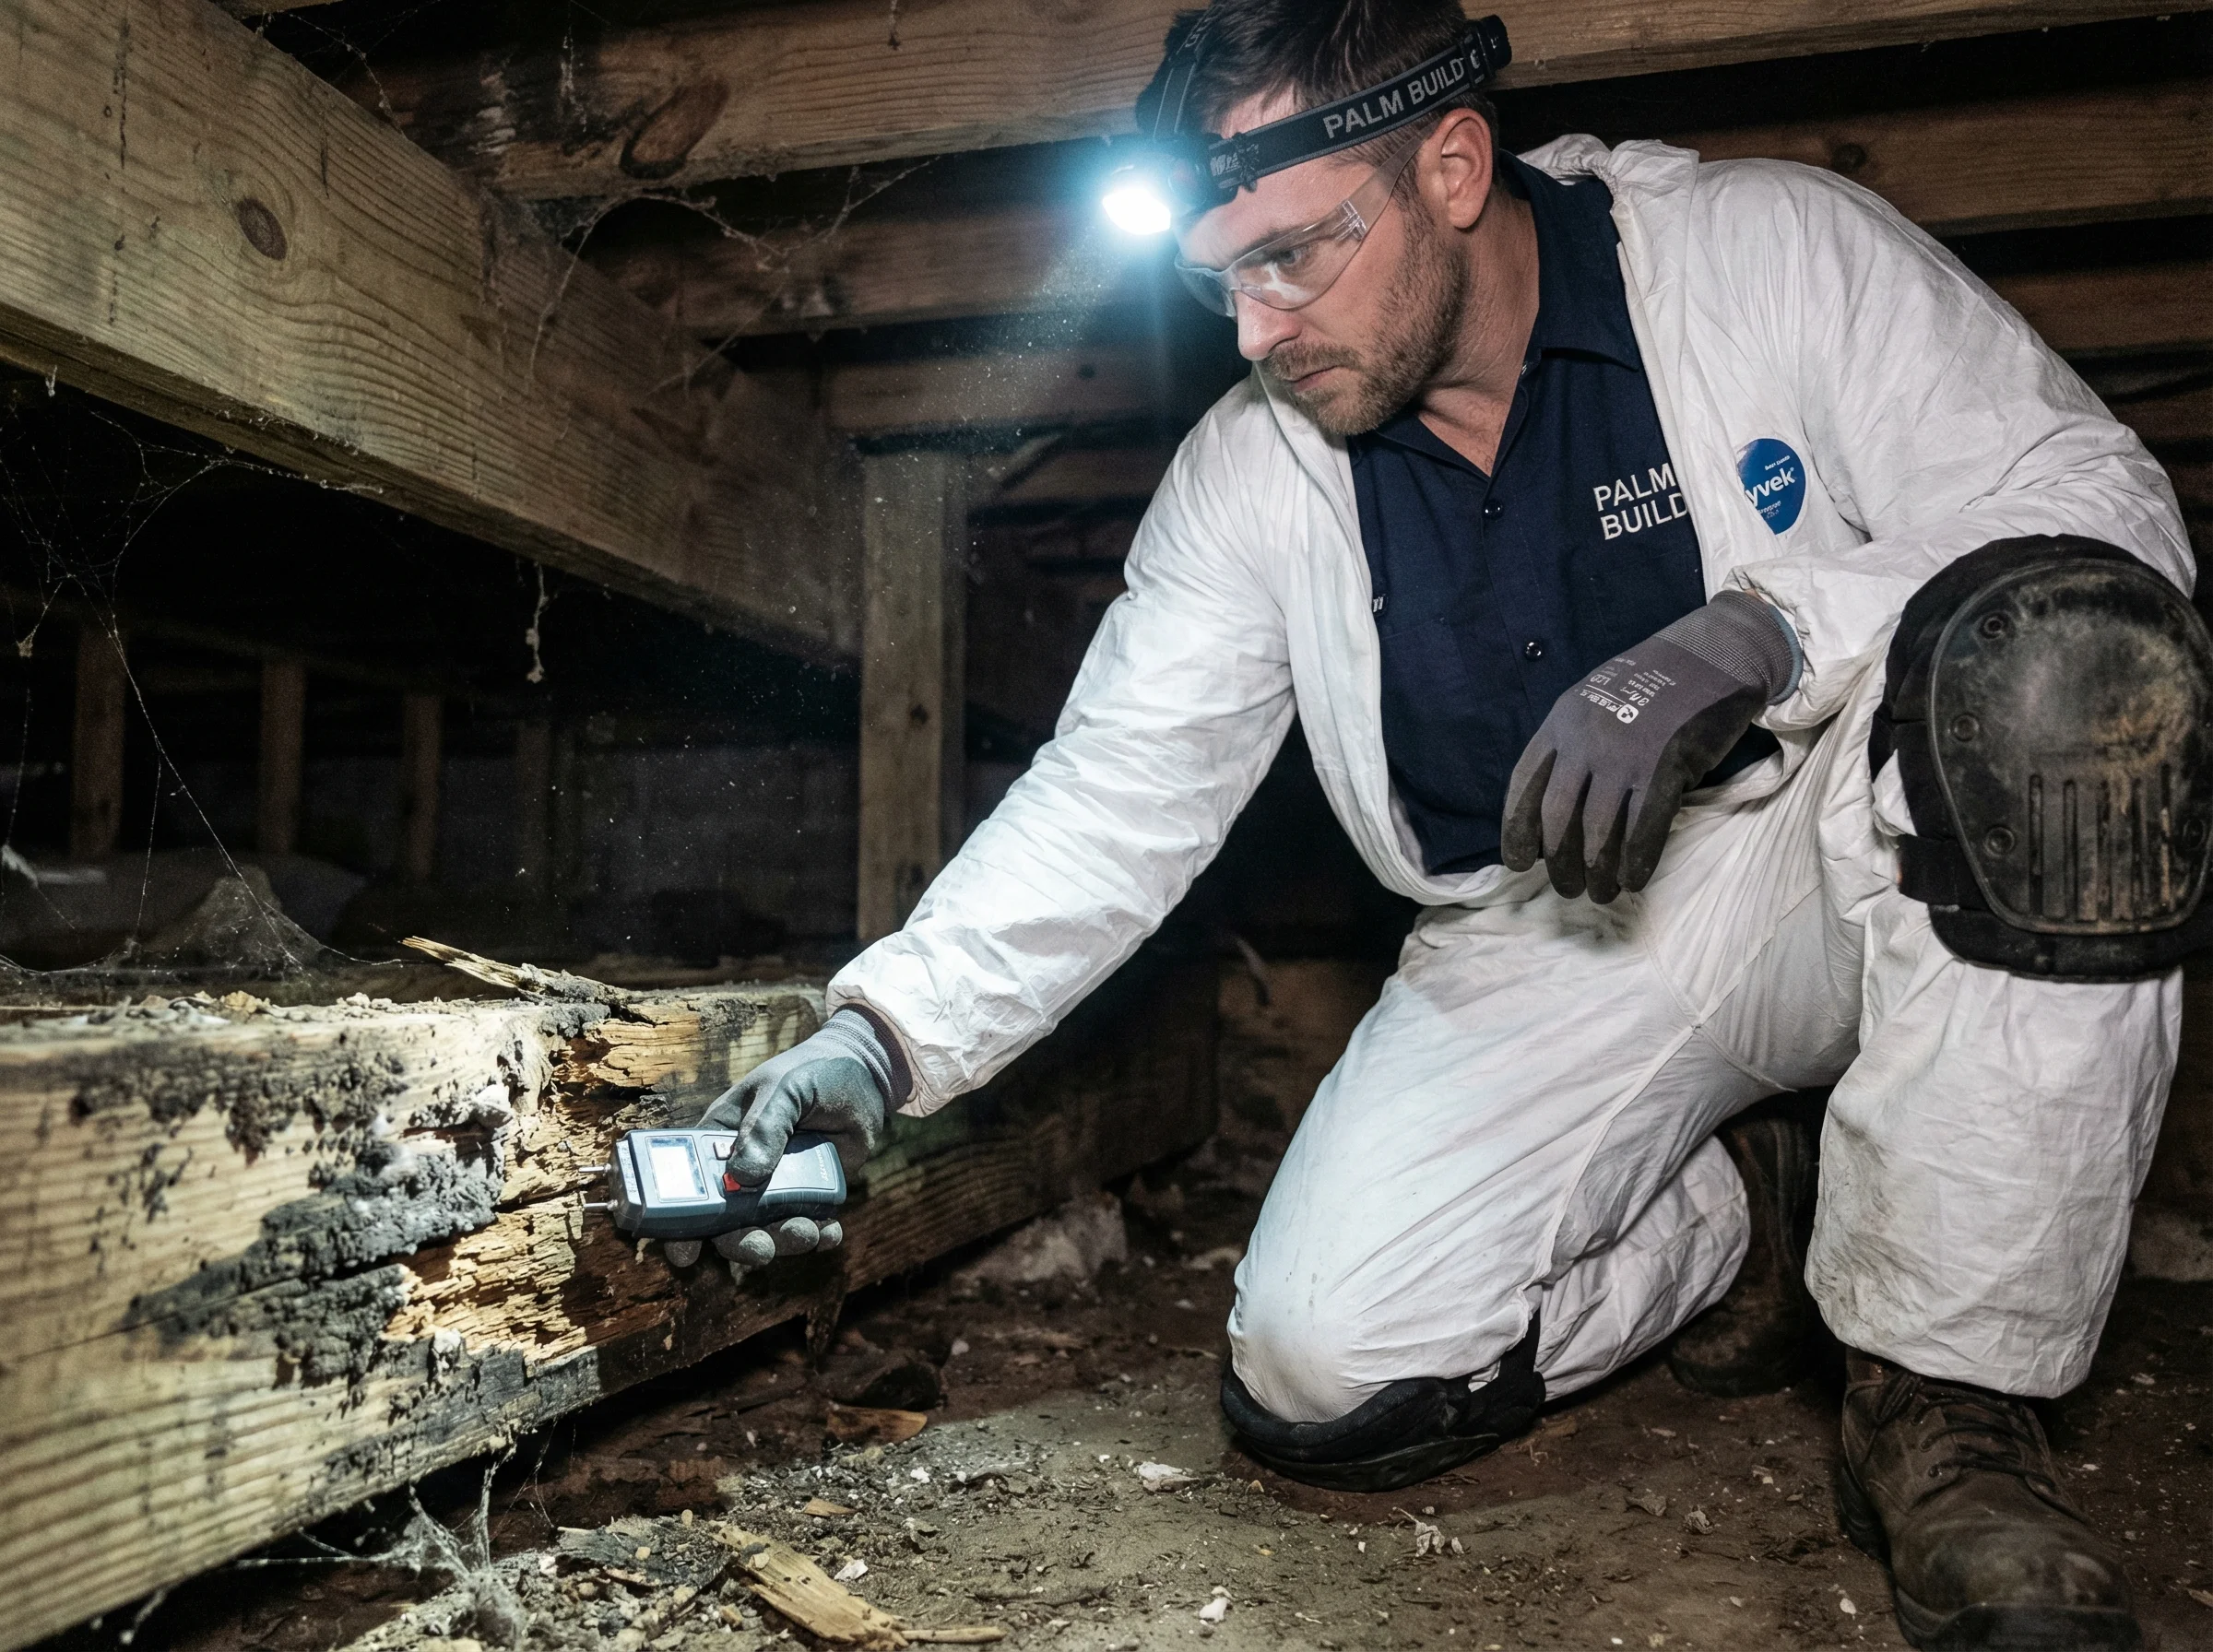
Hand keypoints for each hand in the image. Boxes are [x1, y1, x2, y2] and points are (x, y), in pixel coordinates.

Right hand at [662, 1009, 897, 1277]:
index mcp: (717, 1143)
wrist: (862, 1075)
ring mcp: (776, 1187)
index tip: (684, 1252)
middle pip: (725, 1223)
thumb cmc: (809, 1073)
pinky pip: (810, 1225)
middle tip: (761, 1251)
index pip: (687, 1186)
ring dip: (782, 1240)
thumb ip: (764, 1127)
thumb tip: (743, 1177)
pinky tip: (829, 1232)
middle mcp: (741, 1172)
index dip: (678, 1223)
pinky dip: (818, 1236)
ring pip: (768, 1230)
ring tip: (806, 1233)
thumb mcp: (784, 1090)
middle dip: (740, 1243)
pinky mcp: (811, 1195)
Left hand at [1501, 592, 1795, 901]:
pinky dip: (1636, 862)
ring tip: (1600, 893)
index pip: (1524, 786)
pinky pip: (1643, 829)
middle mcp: (1586, 741)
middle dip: (1560, 862)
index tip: (1519, 862)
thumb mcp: (1595, 701)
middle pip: (1559, 818)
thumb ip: (1575, 746)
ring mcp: (1625, 756)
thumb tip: (1558, 810)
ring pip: (1599, 832)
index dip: (1517, 830)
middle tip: (1567, 888)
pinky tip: (1634, 880)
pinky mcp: (1665, 769)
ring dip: (1597, 872)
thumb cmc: (1654, 684)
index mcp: (1561, 722)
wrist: (1713, 655)